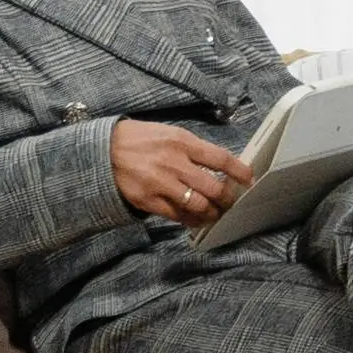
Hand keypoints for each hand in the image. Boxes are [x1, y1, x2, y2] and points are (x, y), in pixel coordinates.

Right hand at [111, 120, 252, 230]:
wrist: (103, 151)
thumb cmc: (139, 139)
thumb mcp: (169, 133)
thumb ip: (193, 149)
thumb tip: (219, 165)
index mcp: (182, 142)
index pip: (220, 158)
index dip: (239, 171)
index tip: (249, 179)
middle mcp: (174, 163)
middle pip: (213, 187)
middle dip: (228, 198)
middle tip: (232, 201)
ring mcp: (162, 184)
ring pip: (198, 205)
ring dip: (212, 212)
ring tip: (216, 213)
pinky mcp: (149, 201)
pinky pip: (177, 216)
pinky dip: (191, 219)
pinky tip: (196, 219)